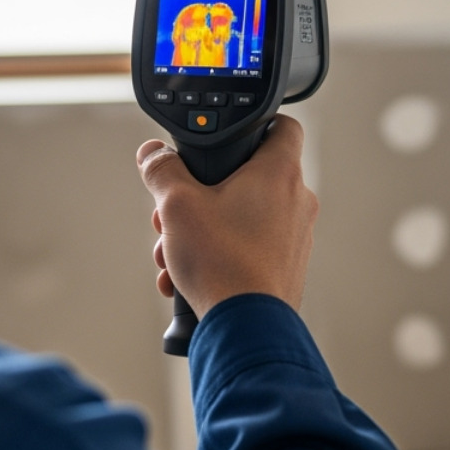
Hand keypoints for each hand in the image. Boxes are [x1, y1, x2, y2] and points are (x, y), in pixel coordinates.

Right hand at [137, 117, 318, 319]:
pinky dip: (218, 255)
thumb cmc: (223, 264)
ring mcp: (295, 236)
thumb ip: (162, 170)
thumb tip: (153, 154)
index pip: (282, 125)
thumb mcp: (177, 205)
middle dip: (202, 195)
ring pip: (242, 217)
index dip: (256, 123)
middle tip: (174, 215)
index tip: (229, 135)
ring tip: (173, 254)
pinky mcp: (287, 266)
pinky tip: (186, 277)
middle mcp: (296, 201)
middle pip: (247, 178)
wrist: (246, 326)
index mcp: (279, 173)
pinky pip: (248, 248)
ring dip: (202, 230)